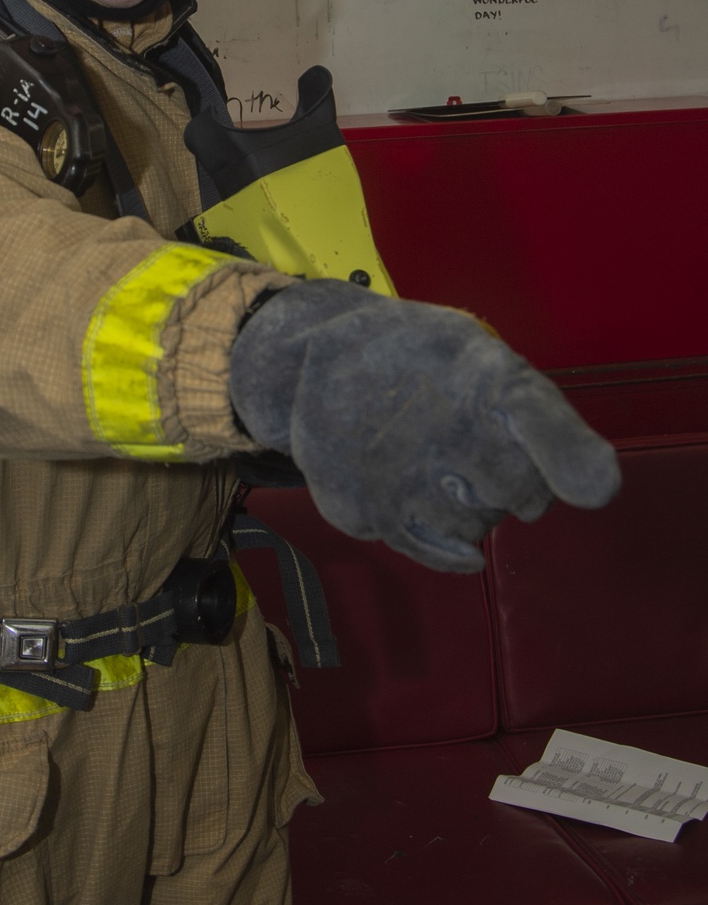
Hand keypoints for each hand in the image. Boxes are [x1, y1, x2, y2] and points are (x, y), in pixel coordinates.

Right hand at [228, 281, 621, 572]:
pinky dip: (443, 540)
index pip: (531, 415)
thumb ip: (539, 415)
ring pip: (477, 529)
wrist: (310, 359)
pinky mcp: (362, 509)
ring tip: (443, 467)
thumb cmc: (416, 360)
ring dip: (476, 510)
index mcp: (474, 375)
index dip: (565, 452)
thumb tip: (596, 488)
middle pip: (521, 493)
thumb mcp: (477, 354)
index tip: (594, 487)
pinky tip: (432, 505)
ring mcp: (397, 475)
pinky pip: (433, 550)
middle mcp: (435, 426)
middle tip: (486, 455)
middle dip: (519, 485)